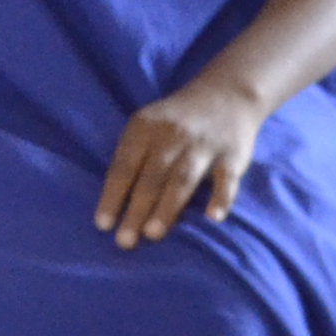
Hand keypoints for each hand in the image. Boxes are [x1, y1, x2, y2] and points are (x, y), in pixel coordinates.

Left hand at [95, 78, 267, 248]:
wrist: (225, 94)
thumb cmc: (174, 121)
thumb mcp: (146, 126)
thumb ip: (132, 156)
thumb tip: (112, 201)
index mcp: (144, 129)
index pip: (123, 166)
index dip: (112, 195)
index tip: (102, 225)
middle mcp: (171, 136)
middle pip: (150, 177)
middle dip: (136, 210)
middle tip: (124, 241)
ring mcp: (203, 145)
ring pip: (181, 179)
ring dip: (167, 207)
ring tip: (152, 234)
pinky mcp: (232, 155)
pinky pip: (226, 178)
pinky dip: (221, 197)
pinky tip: (213, 217)